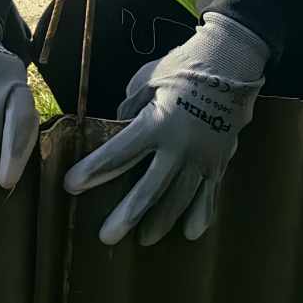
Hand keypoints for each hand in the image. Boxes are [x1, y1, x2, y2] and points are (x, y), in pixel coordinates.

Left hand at [62, 11, 267, 245]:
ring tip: (145, 239)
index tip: (71, 185)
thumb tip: (119, 126)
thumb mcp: (146, 80)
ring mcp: (203, 158)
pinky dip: (201, 214)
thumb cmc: (182, 67)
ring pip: (180, 199)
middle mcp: (179, 147)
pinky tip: (191, 233)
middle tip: (106, 237)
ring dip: (161, 221)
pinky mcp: (220, 161)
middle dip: (126, 215)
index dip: (93, 171)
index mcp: (156, 123)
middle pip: (149, 189)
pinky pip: (210, 194)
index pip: (118, 154)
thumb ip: (130, 107)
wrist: (231, 63)